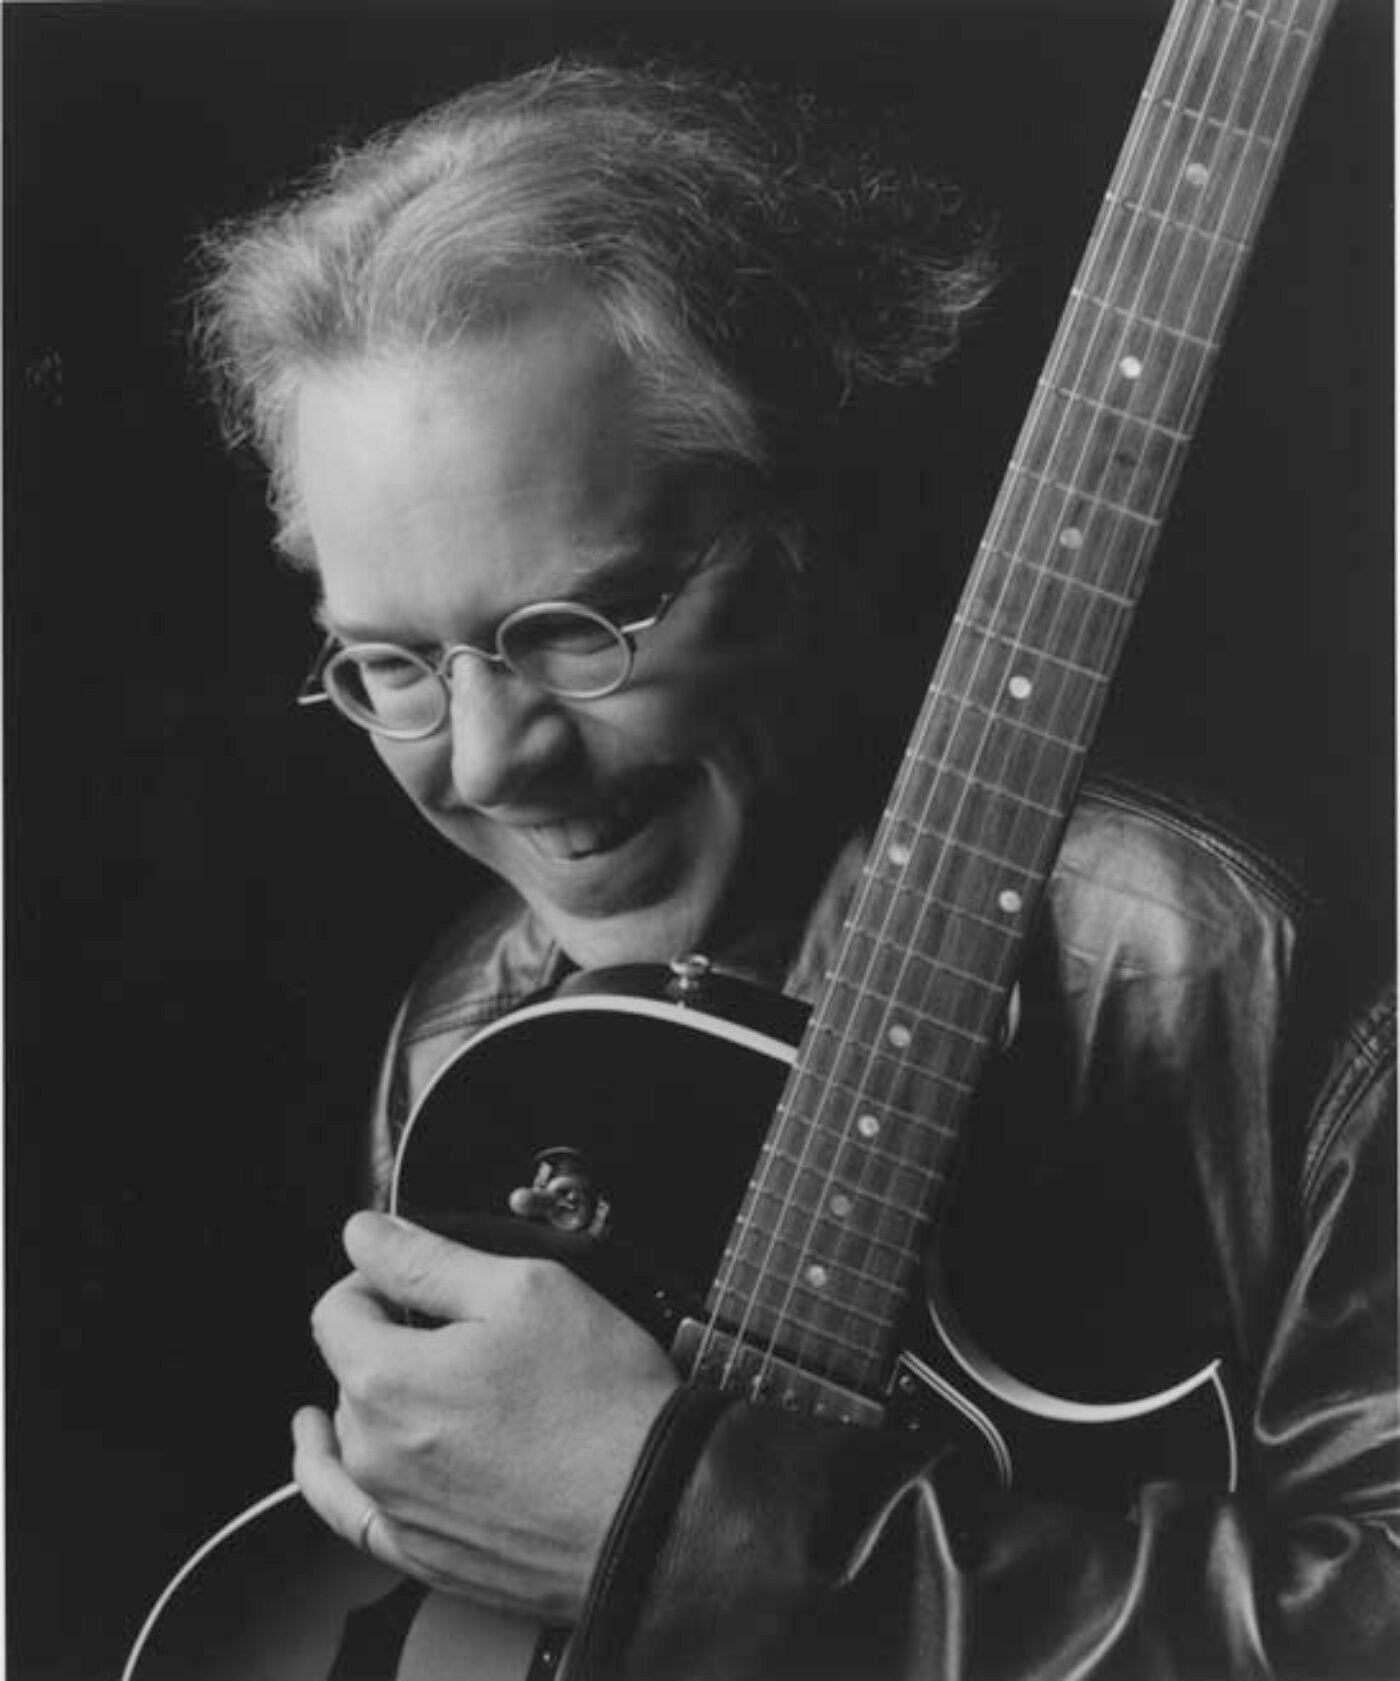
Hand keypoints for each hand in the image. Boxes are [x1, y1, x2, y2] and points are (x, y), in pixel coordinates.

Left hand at [293, 1210, 678, 1621]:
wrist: (654, 1514)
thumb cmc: (604, 1406)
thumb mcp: (524, 1290)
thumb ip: (428, 1259)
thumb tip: (365, 1235)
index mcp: (387, 1382)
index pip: (336, 1310)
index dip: (376, 1277)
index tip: (414, 1275)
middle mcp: (377, 1455)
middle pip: (347, 1372)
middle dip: (389, 1339)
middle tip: (458, 1329)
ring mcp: (399, 1514)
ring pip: (356, 1438)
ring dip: (379, 1402)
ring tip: (424, 1382)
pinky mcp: (426, 1557)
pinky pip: (355, 1516)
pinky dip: (344, 1480)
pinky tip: (341, 1463)